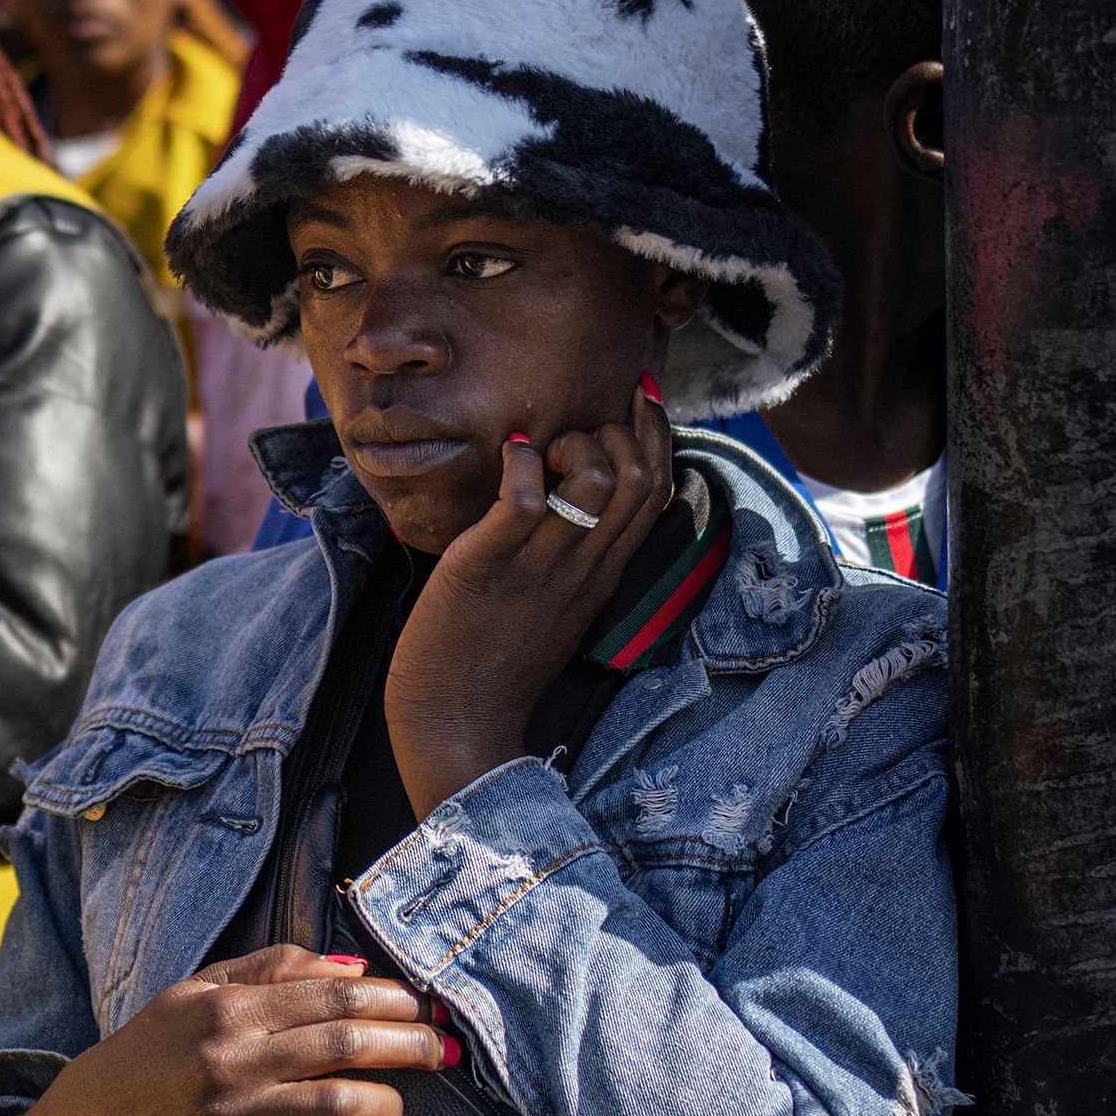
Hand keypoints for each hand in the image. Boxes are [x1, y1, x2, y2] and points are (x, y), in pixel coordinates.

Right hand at [0, 945, 445, 1115]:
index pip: (335, 995)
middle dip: (412, 1045)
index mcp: (230, 1010)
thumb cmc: (150, 1051)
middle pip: (348, 1045)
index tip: (429, 1006)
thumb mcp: (197, 992)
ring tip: (403, 1103)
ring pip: (338, 1107)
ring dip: (389, 1103)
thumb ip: (271, 969)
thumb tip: (352, 967)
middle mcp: (234, 1061)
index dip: (396, 1000)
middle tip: (445, 1051)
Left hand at [385, 395, 671, 817]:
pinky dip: (521, 460)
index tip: (642, 393)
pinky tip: (508, 456)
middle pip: (640, 476)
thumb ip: (573, 554)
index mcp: (603, 572)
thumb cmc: (494, 660)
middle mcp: (583, 564)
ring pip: (597, 477)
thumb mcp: (555, 604)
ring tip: (539, 454)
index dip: (658, 433)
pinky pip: (525, 495)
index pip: (657, 489)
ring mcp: (541, 564)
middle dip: (619, 429)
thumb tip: (568, 495)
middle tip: (574, 434)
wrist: (457, 721)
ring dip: (573, 442)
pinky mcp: (490, 563)